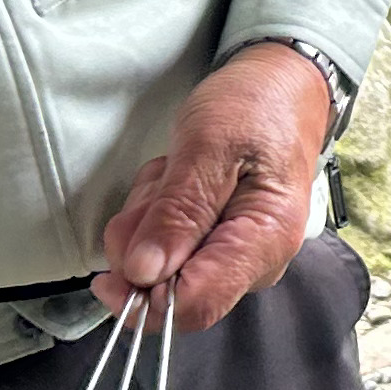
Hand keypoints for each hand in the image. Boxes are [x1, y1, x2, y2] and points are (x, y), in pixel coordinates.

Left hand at [93, 42, 335, 330]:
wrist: (282, 84)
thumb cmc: (255, 106)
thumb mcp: (209, 145)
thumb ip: (179, 212)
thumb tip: (144, 274)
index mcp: (265, 241)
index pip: (194, 305)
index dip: (141, 299)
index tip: (108, 271)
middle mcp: (256, 262)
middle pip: (172, 288)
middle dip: (145, 240)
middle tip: (160, 183)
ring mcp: (238, 255)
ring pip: (163, 267)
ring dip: (150, 219)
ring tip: (175, 171)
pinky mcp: (221, 244)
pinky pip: (170, 248)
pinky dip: (158, 214)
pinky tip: (178, 178)